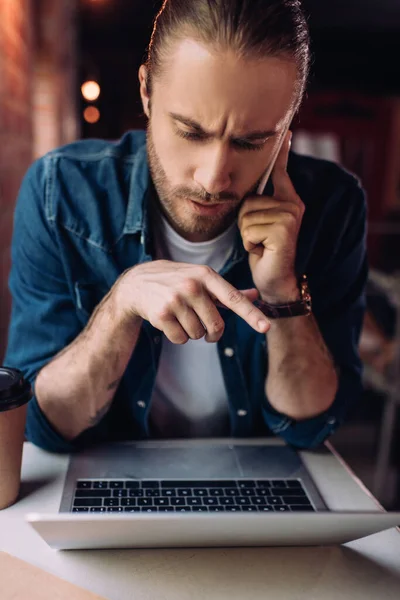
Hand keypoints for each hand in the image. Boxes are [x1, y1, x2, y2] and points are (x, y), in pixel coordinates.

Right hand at [116, 260, 269, 343]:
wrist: (137, 283)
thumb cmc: (177, 281)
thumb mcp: (202, 279)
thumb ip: (228, 291)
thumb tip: (256, 294)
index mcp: (206, 275)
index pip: (234, 298)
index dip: (251, 315)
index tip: (266, 327)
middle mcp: (192, 286)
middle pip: (216, 326)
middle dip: (210, 332)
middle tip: (201, 324)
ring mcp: (175, 300)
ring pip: (197, 335)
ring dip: (191, 332)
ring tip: (179, 315)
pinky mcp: (161, 314)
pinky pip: (181, 339)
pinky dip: (177, 336)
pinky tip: (168, 321)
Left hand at [238, 131, 304, 302]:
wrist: (274, 280)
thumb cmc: (263, 251)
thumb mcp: (257, 222)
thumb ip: (257, 203)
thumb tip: (245, 185)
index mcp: (288, 201)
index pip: (280, 172)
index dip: (281, 151)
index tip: (286, 130)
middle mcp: (293, 205)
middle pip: (248, 201)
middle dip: (244, 222)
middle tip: (259, 238)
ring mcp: (290, 216)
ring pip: (246, 216)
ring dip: (246, 235)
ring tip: (261, 245)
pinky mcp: (284, 230)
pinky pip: (249, 229)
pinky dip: (249, 244)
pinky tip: (263, 251)